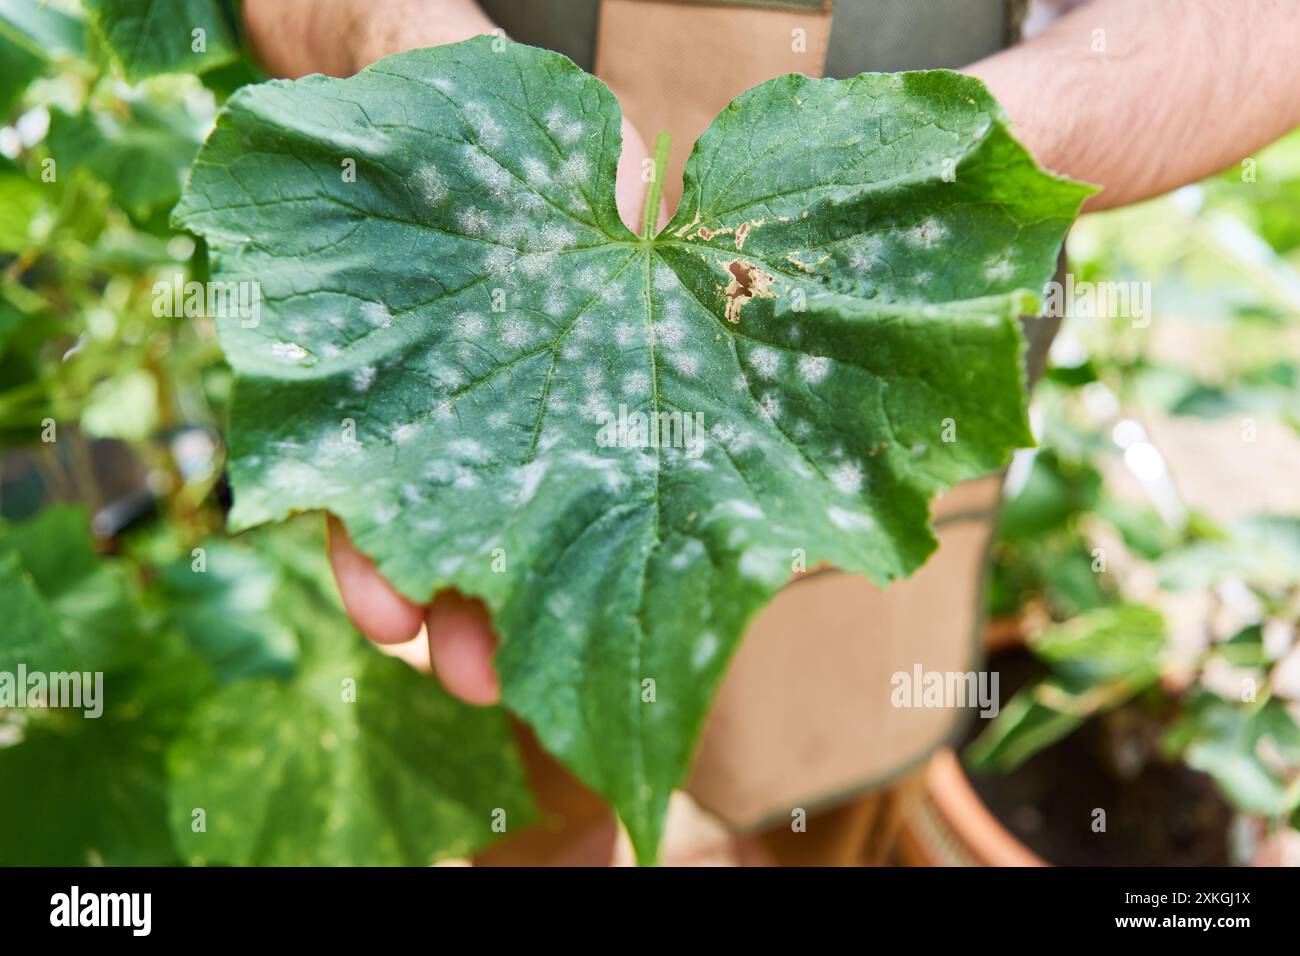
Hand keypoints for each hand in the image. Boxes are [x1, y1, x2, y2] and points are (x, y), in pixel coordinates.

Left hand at [246, 0, 663, 703]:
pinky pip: (349, 476)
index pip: (629, 480)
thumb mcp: (602, 177)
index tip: (638, 626)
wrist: (385, 69)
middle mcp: (519, 408)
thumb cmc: (513, 124)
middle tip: (506, 681)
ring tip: (431, 655)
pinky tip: (375, 596)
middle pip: (526, 528)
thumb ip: (649, 251)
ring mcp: (430, 413)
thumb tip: (699, 317)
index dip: (627, 559)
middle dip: (517, 612)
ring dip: (434, 599)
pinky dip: (357, 535)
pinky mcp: (351, 401)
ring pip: (435, 523)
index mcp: (596, 371)